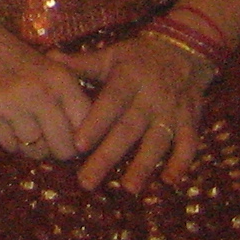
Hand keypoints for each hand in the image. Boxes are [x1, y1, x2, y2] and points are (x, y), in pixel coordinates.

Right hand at [0, 21, 91, 160]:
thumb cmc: (17, 62)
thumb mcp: (52, 72)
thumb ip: (70, 102)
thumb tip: (83, 143)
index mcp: (61, 80)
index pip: (86, 128)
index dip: (81, 140)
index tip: (72, 139)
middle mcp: (39, 91)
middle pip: (63, 148)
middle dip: (57, 151)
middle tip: (49, 144)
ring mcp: (11, 101)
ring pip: (35, 150)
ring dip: (31, 147)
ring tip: (24, 130)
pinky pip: (9, 146)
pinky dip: (9, 142)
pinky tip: (6, 125)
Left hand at [64, 37, 211, 193]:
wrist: (183, 51)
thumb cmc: (137, 57)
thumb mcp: (110, 55)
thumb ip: (81, 63)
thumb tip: (48, 58)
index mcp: (128, 78)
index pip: (110, 104)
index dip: (95, 124)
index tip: (77, 145)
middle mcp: (151, 97)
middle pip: (128, 130)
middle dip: (107, 157)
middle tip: (87, 181)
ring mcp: (172, 110)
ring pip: (157, 142)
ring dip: (143, 166)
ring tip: (127, 189)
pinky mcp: (190, 121)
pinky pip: (189, 144)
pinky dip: (181, 163)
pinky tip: (169, 182)